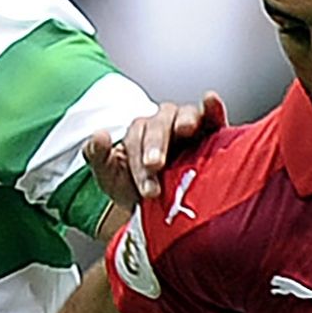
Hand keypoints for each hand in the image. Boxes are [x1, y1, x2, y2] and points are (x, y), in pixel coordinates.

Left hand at [84, 92, 226, 204]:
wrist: (161, 212)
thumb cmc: (135, 190)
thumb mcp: (110, 178)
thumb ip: (97, 157)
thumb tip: (99, 135)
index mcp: (140, 132)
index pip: (137, 138)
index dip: (139, 162)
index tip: (146, 188)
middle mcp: (163, 125)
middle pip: (160, 124)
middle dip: (156, 146)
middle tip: (156, 166)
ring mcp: (189, 127)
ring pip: (186, 115)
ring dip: (185, 120)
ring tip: (185, 130)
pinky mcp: (213, 134)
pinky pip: (214, 117)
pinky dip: (213, 107)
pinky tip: (210, 101)